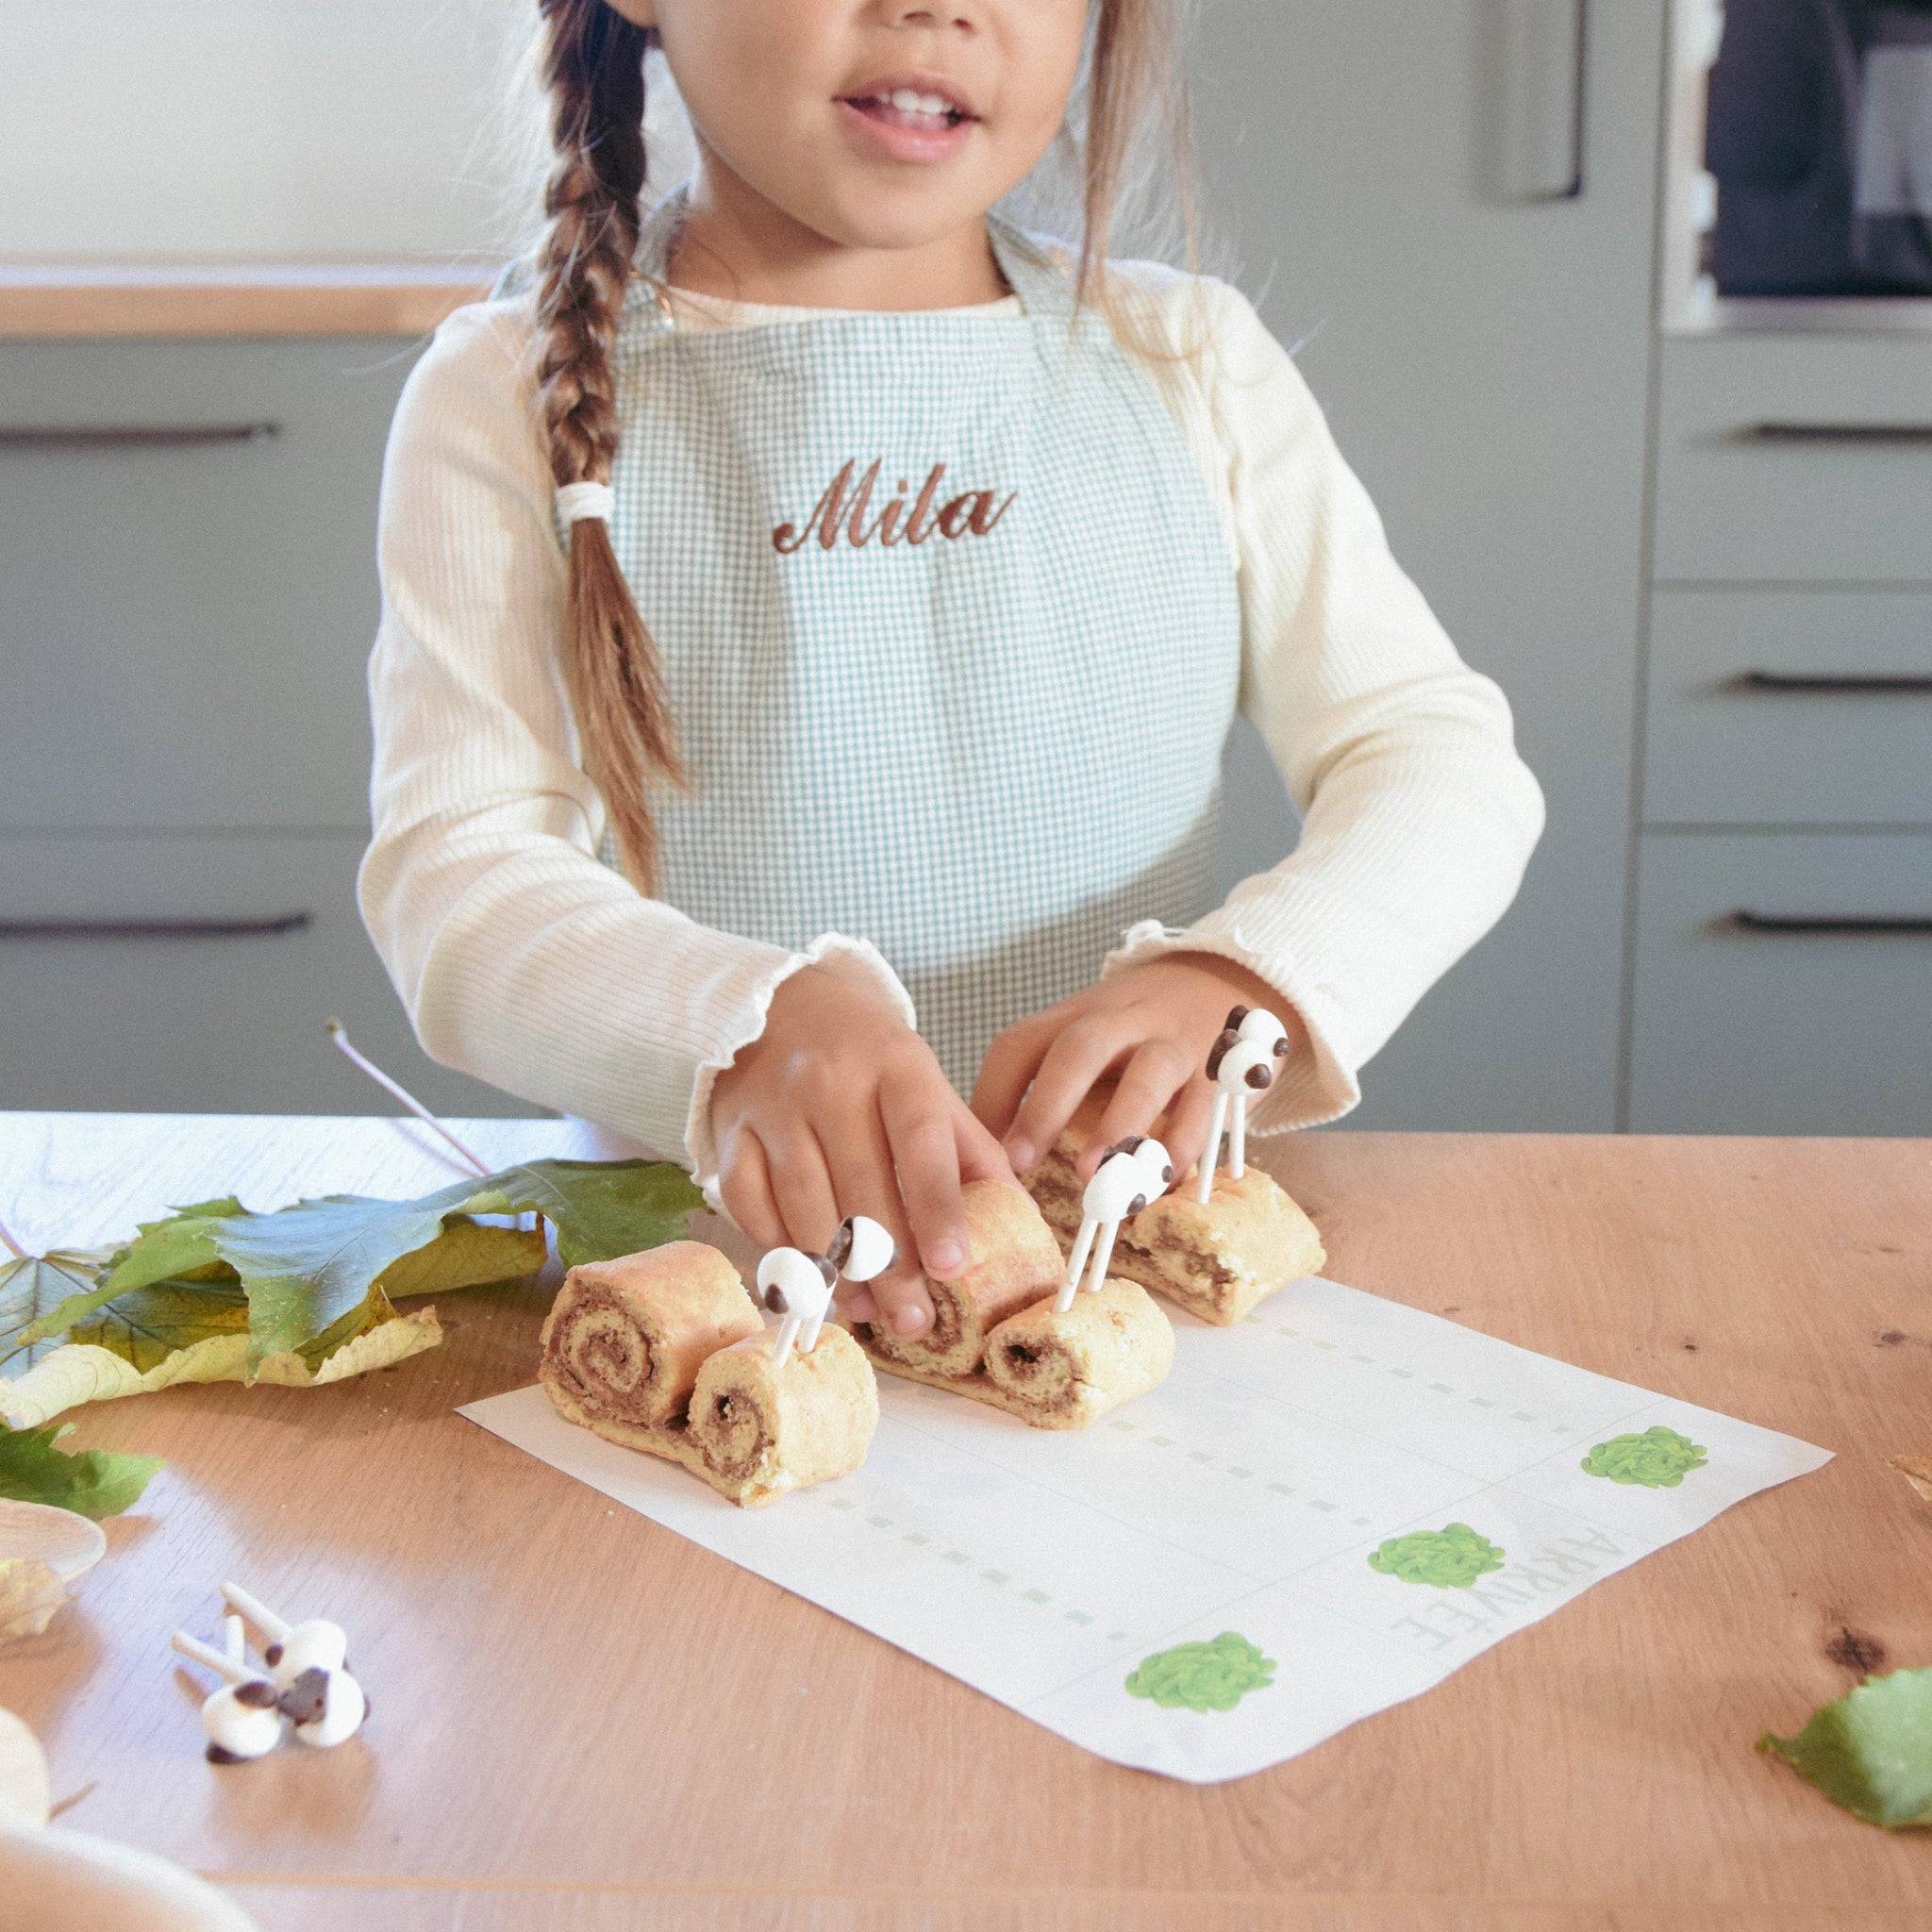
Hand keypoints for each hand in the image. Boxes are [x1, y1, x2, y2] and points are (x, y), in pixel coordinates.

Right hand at [710, 965, 1013, 1338]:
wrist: (784, 1006)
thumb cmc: (871, 1061)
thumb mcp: (928, 1085)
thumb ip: (969, 1148)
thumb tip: (1015, 1218)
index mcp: (896, 1064)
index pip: (920, 1143)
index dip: (938, 1208)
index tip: (953, 1267)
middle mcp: (830, 1081)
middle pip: (862, 1188)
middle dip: (890, 1266)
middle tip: (915, 1320)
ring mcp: (774, 1106)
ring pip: (804, 1206)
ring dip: (836, 1271)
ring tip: (866, 1311)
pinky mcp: (730, 1131)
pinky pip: (751, 1205)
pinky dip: (780, 1248)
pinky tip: (810, 1278)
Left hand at [972, 954, 1297, 1182]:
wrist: (1227, 979)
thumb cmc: (1139, 1031)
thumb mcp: (1089, 1036)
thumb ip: (1046, 1082)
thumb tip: (992, 1160)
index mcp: (1077, 1015)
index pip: (1020, 1044)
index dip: (993, 1097)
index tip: (982, 1151)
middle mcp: (1123, 1021)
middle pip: (1079, 1049)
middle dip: (1046, 1106)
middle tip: (1021, 1161)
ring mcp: (1174, 1043)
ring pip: (1147, 1076)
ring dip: (1117, 1127)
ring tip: (1093, 1177)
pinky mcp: (1221, 1071)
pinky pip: (1203, 1107)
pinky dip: (1183, 1146)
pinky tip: (1162, 1182)